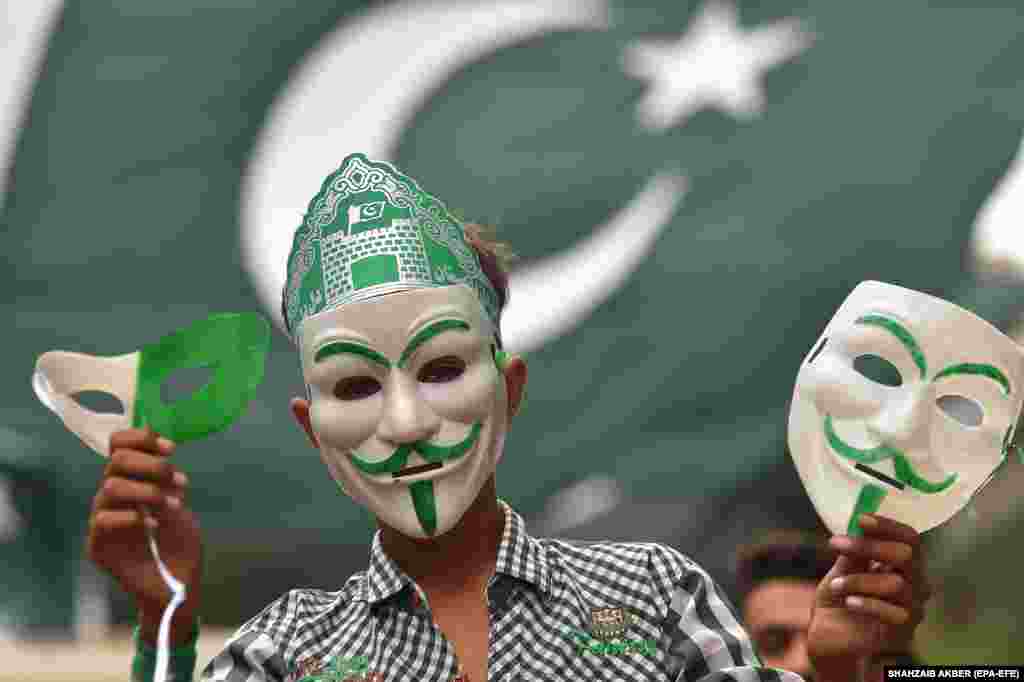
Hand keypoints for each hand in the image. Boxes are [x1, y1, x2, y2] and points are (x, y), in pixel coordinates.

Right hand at [86, 427, 202, 644]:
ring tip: (169, 506)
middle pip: (115, 460)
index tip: (170, 448)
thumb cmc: (179, 544)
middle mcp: (114, 496)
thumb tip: (163, 448)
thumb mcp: (180, 506)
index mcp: (132, 482)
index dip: (141, 439)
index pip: (120, 446)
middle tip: (175, 480)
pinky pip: (102, 520)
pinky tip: (154, 525)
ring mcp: (103, 519)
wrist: (179, 583)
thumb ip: (169, 481)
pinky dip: (132, 517)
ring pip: (111, 486)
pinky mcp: (98, 545)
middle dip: (150, 464)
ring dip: (146, 491)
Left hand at [807, 514, 930, 680]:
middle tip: (835, 543)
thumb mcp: (842, 571)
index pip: (909, 539)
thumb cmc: (839, 600)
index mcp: (901, 564)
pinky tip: (849, 603)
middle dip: (868, 546)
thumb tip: (857, 524)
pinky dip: (867, 603)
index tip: (860, 519)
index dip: (888, 526)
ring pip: (895, 584)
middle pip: (906, 556)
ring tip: (835, 586)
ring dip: (857, 581)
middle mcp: (914, 583)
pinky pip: (894, 613)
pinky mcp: (904, 632)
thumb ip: (853, 552)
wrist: (830, 638)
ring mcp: (912, 608)